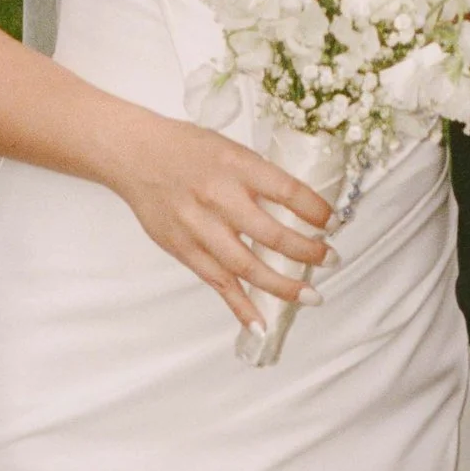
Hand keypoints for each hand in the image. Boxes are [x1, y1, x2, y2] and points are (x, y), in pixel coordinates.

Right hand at [103, 111, 333, 328]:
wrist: (135, 155)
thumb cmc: (187, 148)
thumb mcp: (232, 149)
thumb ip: (261, 178)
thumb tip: (299, 207)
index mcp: (237, 166)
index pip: (288, 192)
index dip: (316, 211)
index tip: (334, 221)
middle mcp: (219, 198)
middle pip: (272, 235)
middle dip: (308, 252)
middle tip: (330, 258)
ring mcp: (199, 228)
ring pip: (246, 266)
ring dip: (282, 285)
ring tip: (309, 295)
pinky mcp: (183, 249)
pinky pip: (217, 282)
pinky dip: (240, 305)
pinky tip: (260, 322)